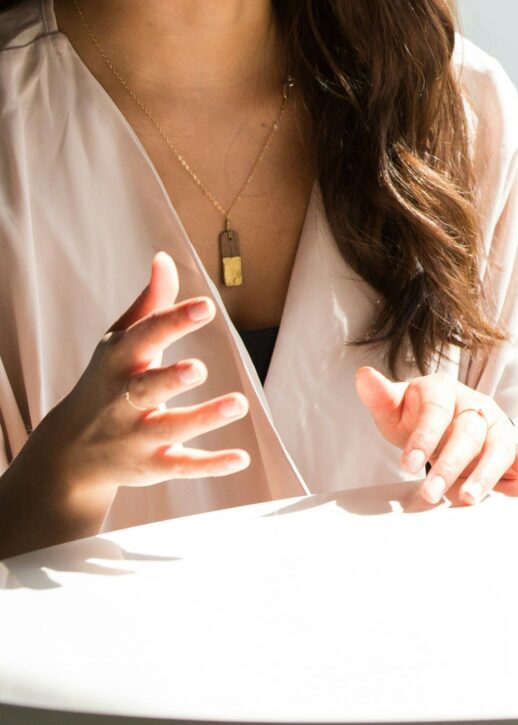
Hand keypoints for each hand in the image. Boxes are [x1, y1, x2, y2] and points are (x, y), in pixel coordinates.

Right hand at [8, 251, 249, 527]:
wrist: (68, 451)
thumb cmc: (105, 381)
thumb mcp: (119, 341)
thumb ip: (149, 303)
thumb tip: (165, 258)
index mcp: (119, 362)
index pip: (145, 337)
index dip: (174, 321)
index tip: (205, 306)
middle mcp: (124, 400)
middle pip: (148, 388)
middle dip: (171, 378)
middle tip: (199, 368)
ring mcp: (137, 435)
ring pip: (170, 428)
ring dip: (204, 418)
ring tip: (239, 403)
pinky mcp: (151, 466)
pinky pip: (182, 466)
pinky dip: (210, 465)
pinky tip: (241, 458)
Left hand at [355, 367, 517, 507]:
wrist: (445, 421)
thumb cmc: (418, 417)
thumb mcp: (395, 409)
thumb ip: (380, 397)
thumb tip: (363, 376)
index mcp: (444, 391)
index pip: (437, 410)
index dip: (424, 437)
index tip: (408, 464)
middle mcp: (476, 405)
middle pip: (468, 432)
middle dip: (450, 465)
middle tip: (431, 493)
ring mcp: (497, 424)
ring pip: (498, 447)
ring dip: (485, 474)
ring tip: (467, 499)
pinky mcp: (515, 443)